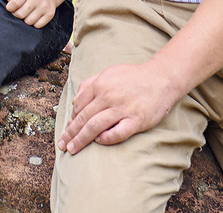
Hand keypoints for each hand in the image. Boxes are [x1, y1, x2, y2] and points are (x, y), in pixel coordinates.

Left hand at [6, 0, 56, 27]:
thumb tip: (9, 5)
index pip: (15, 3)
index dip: (10, 8)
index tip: (11, 7)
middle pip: (20, 14)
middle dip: (17, 14)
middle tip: (19, 11)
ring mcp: (45, 6)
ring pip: (28, 22)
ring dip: (25, 19)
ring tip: (27, 13)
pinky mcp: (50, 14)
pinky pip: (37, 25)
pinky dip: (34, 23)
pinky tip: (34, 16)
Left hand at [57, 62, 179, 154]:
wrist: (161, 78)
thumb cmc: (133, 76)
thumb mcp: (108, 73)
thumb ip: (90, 84)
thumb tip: (75, 101)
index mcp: (100, 85)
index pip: (79, 106)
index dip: (70, 119)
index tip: (66, 130)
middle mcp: (108, 97)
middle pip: (83, 118)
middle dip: (70, 133)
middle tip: (61, 145)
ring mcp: (122, 109)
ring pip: (95, 127)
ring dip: (81, 140)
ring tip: (72, 149)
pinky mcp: (136, 121)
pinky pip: (116, 134)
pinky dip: (105, 139)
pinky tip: (98, 142)